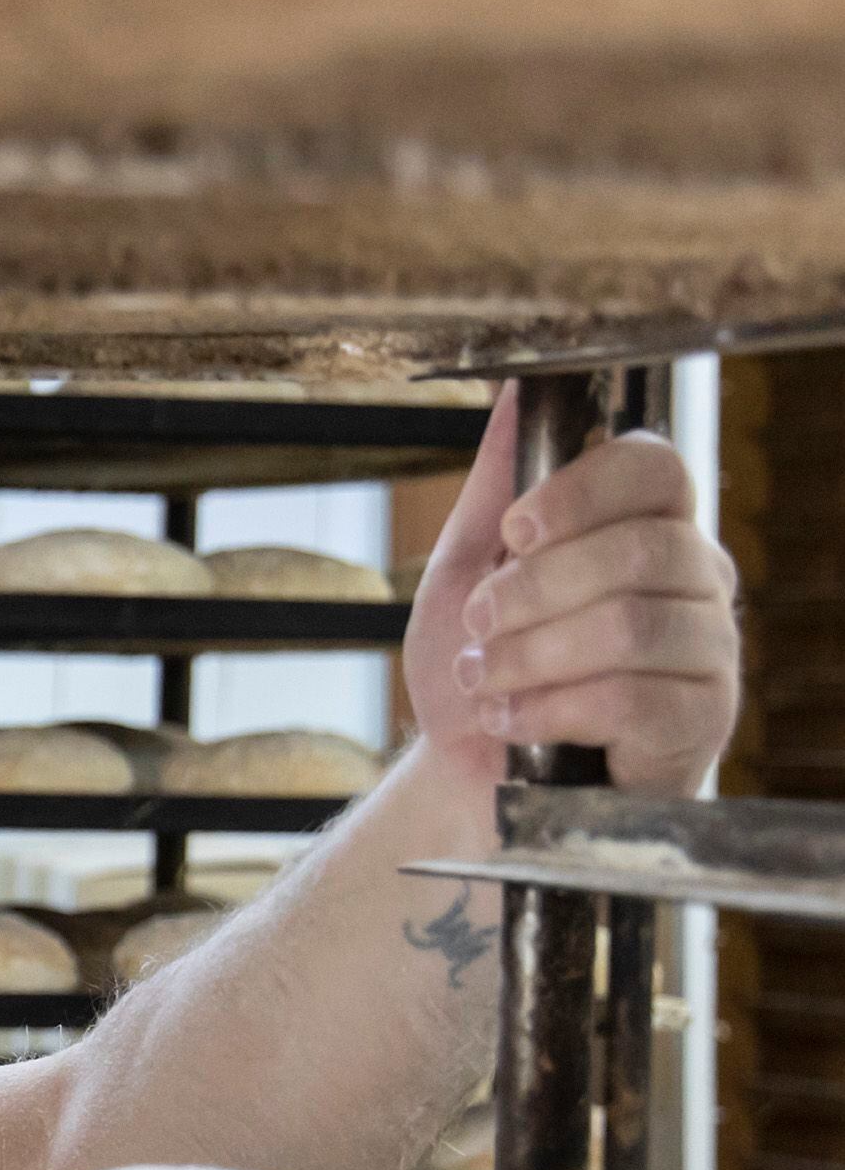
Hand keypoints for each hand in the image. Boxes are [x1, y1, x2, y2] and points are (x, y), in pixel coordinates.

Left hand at [404, 389, 738, 799]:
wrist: (467, 780)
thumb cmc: (478, 673)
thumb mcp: (463, 573)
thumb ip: (493, 487)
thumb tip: (513, 389)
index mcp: (645, 526)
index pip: (655, 467)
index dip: (582, 491)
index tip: (513, 531)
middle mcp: (694, 578)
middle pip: (640, 549)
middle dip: (534, 591)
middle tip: (478, 625)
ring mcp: (707, 649)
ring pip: (633, 625)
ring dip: (533, 655)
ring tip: (484, 679)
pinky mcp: (700, 720)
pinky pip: (633, 698)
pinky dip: (549, 708)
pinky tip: (509, 720)